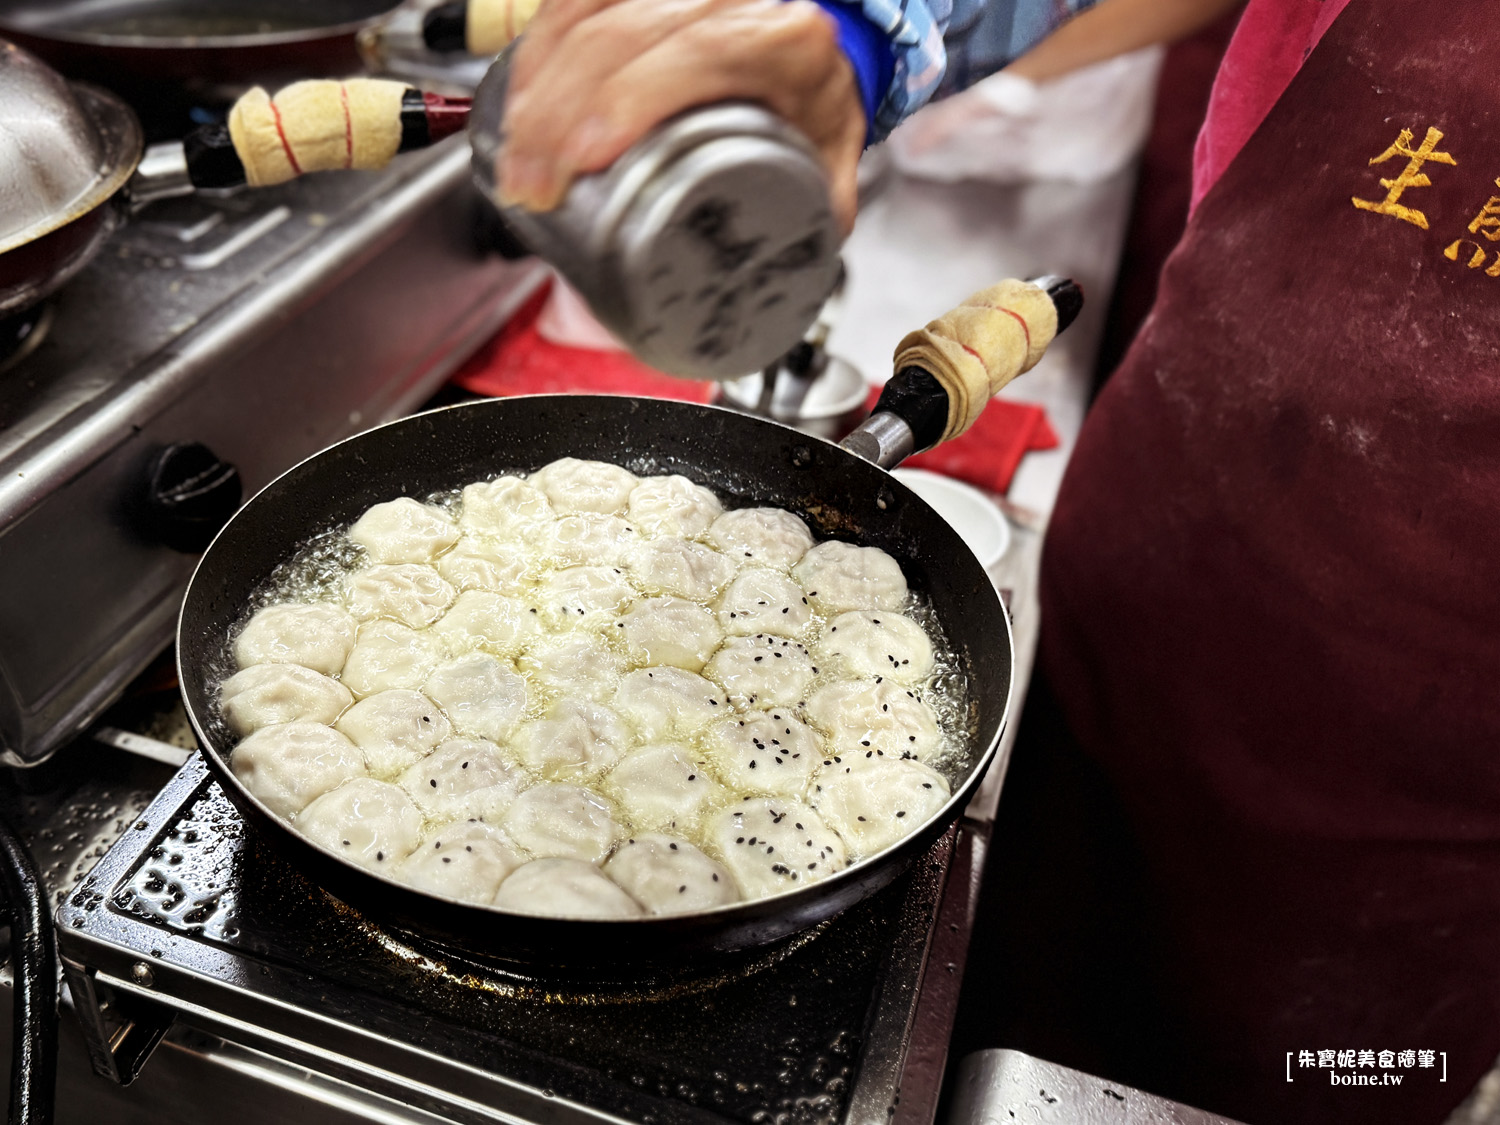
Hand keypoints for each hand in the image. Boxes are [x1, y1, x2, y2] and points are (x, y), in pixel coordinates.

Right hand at [498, 0, 865, 232]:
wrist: (816, 46)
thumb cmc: (816, 105)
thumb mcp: (828, 168)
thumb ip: (811, 223)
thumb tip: (769, 286)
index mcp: (787, 43)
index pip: (700, 53)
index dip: (626, 101)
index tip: (579, 160)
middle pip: (625, 33)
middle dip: (559, 113)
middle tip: (530, 182)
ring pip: (589, 13)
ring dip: (537, 85)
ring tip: (515, 154)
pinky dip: (537, 47)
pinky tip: (518, 95)